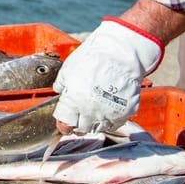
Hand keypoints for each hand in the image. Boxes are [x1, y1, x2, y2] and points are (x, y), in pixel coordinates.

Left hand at [53, 18, 163, 133]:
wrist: (120, 54)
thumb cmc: (94, 58)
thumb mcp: (68, 69)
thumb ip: (62, 84)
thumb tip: (60, 91)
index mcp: (74, 101)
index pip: (65, 124)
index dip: (64, 123)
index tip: (65, 121)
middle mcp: (89, 111)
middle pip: (80, 129)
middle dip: (77, 124)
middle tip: (79, 116)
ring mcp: (107, 113)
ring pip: (97, 129)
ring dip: (93, 123)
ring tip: (94, 111)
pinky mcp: (124, 112)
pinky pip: (114, 124)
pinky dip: (109, 120)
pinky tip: (107, 110)